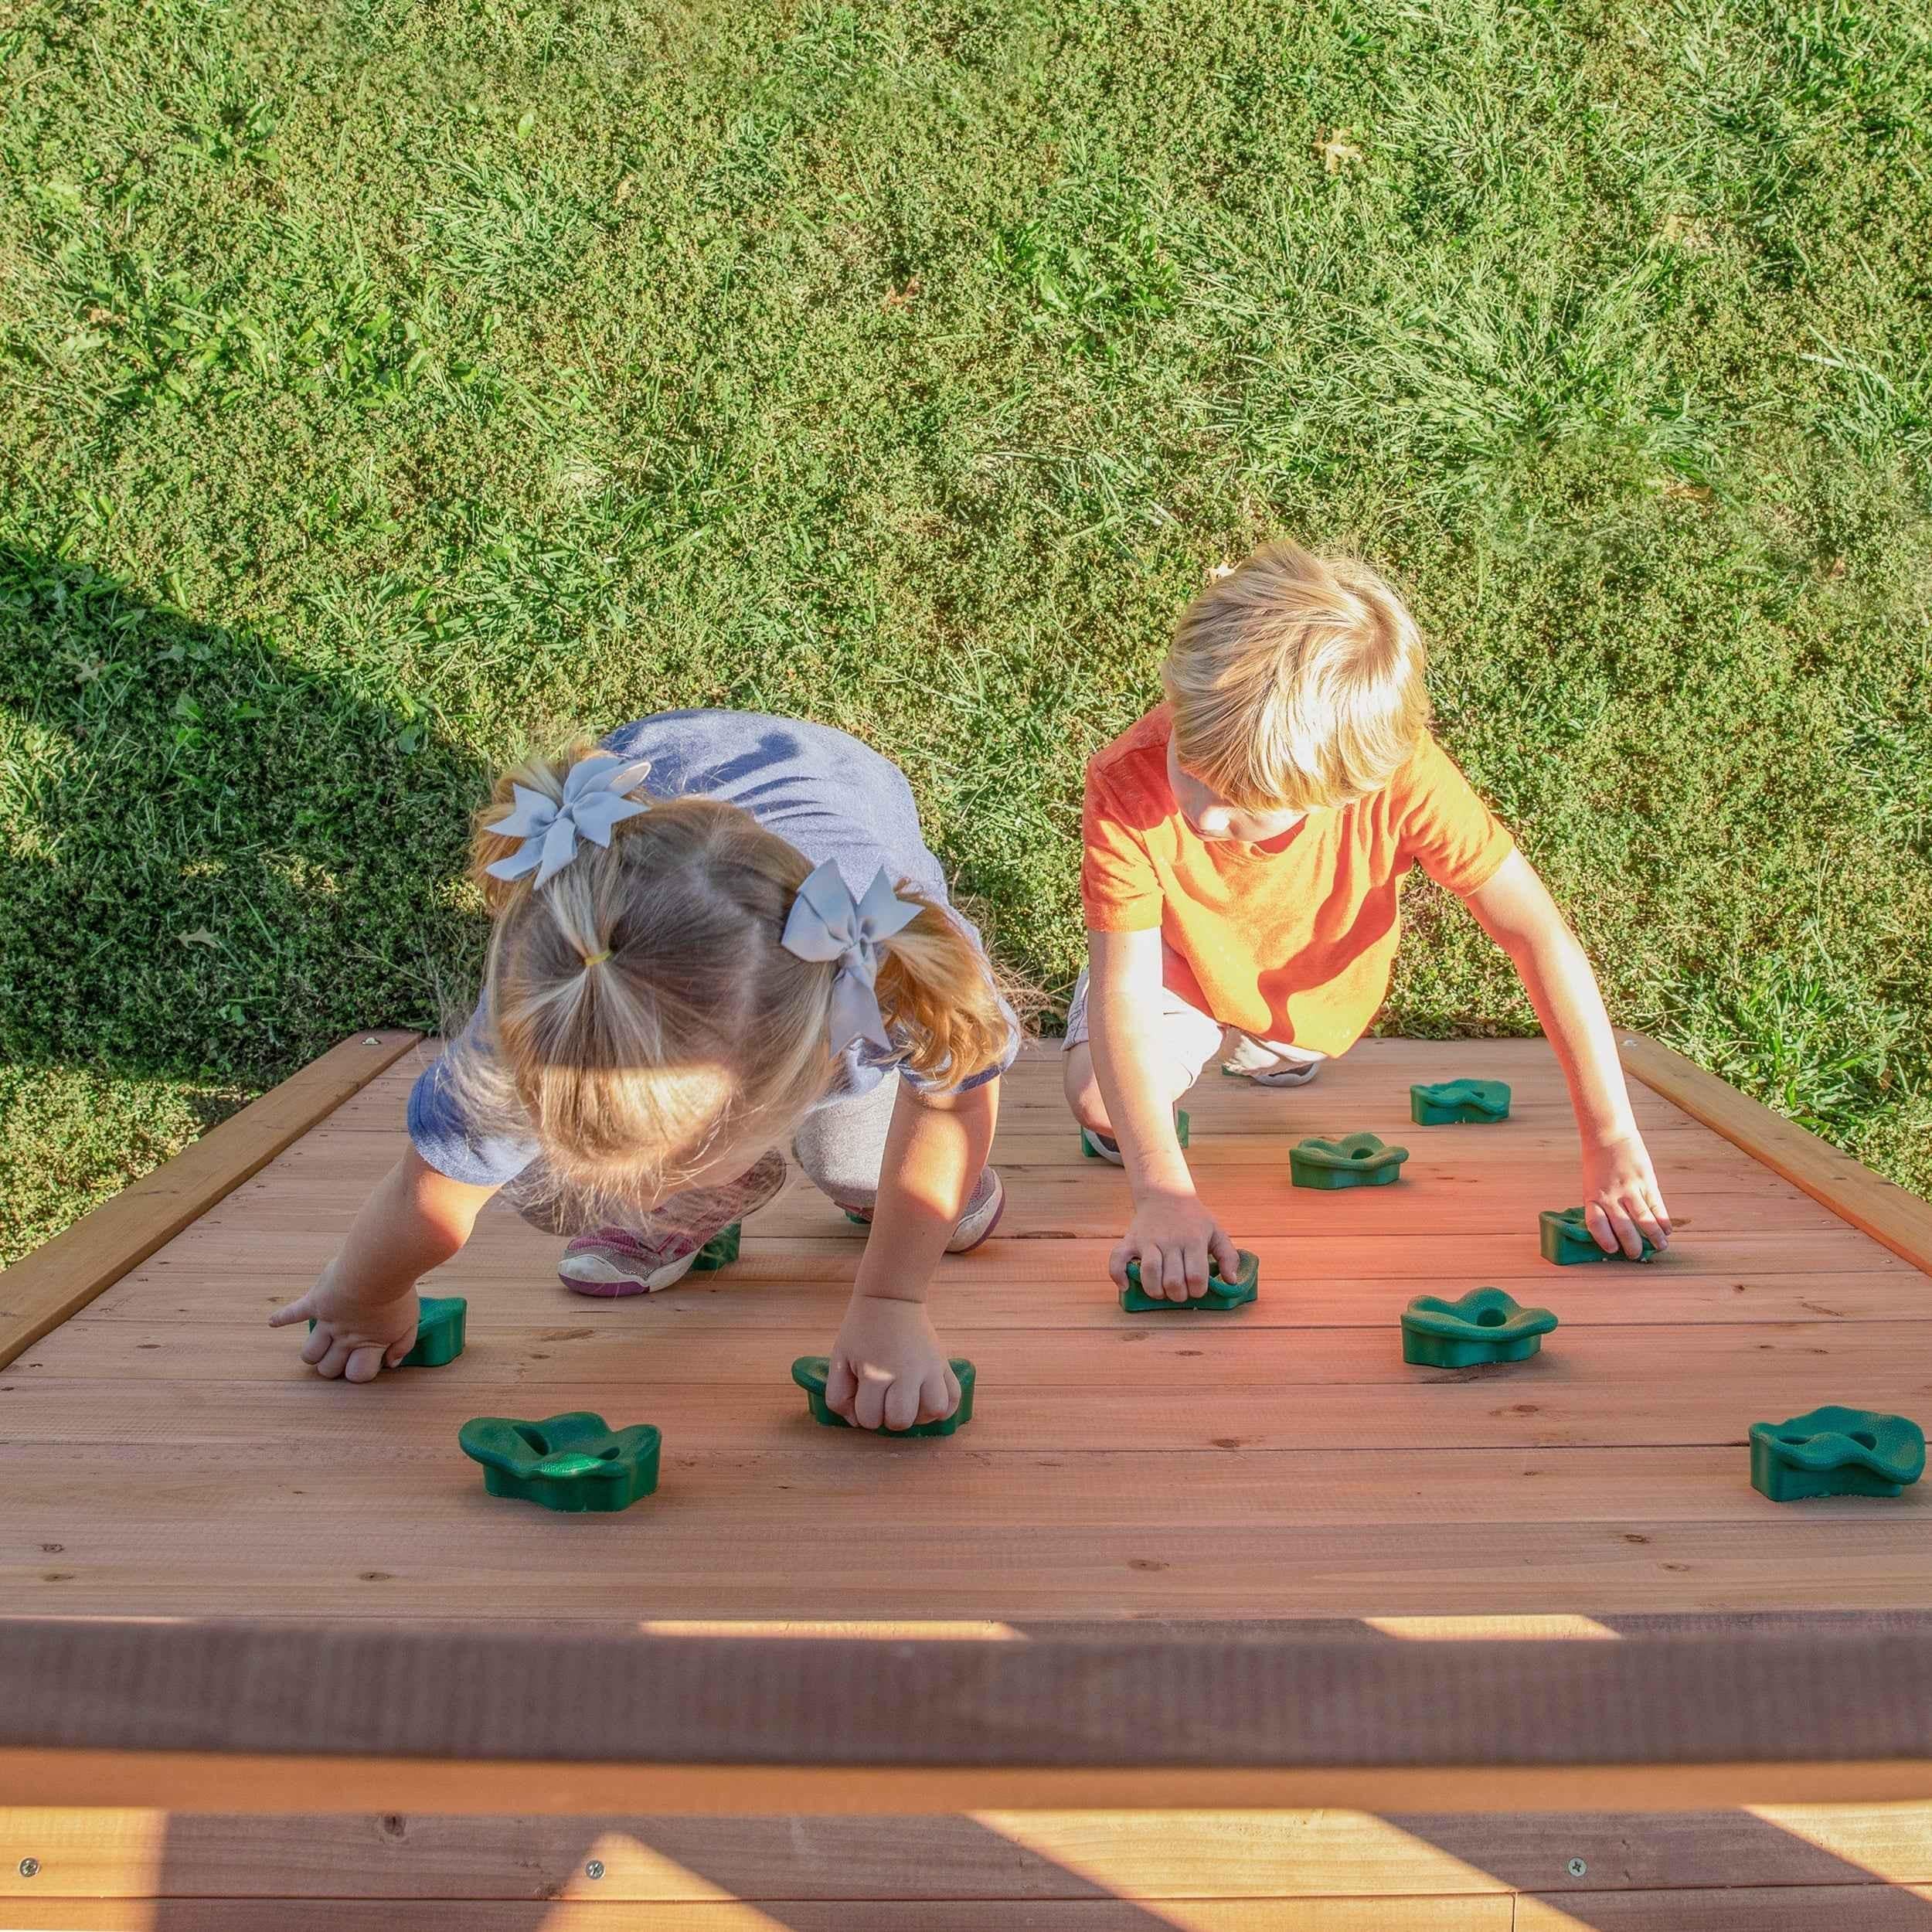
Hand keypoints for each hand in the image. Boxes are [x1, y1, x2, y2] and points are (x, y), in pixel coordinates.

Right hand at [269, 1264, 420, 1381]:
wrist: (376, 1269)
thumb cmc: (398, 1293)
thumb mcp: (410, 1321)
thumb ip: (403, 1344)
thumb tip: (391, 1364)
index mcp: (369, 1345)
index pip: (357, 1375)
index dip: (361, 1371)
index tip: (367, 1359)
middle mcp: (344, 1339)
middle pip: (329, 1369)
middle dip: (334, 1367)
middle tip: (340, 1355)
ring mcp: (327, 1323)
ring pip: (310, 1353)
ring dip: (313, 1353)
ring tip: (320, 1347)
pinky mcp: (315, 1304)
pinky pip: (293, 1313)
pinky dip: (281, 1318)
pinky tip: (273, 1322)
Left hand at [824, 1296, 959, 1431]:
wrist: (890, 1299)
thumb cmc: (861, 1331)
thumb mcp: (838, 1360)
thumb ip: (838, 1396)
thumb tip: (856, 1421)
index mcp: (876, 1373)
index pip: (870, 1419)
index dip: (863, 1414)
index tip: (863, 1395)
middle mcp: (906, 1373)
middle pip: (903, 1421)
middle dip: (890, 1419)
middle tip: (885, 1401)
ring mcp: (930, 1368)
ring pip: (934, 1411)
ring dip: (919, 1415)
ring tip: (909, 1402)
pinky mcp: (944, 1363)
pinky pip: (954, 1397)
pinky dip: (944, 1407)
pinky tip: (928, 1400)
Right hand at [1111, 1189, 1241, 1302]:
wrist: (1166, 1194)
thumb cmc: (1194, 1219)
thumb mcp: (1216, 1231)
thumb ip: (1228, 1256)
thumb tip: (1231, 1282)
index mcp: (1193, 1240)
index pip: (1195, 1276)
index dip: (1197, 1291)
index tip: (1197, 1290)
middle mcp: (1169, 1241)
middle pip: (1172, 1280)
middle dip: (1177, 1295)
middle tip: (1179, 1292)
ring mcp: (1147, 1240)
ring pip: (1148, 1272)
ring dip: (1154, 1290)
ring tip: (1160, 1292)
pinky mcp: (1130, 1240)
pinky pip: (1117, 1259)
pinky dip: (1118, 1276)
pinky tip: (1126, 1286)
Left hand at [1581, 1130, 1670, 1257]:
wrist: (1608, 1136)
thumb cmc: (1598, 1164)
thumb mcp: (1591, 1186)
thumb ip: (1602, 1206)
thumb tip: (1614, 1232)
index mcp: (1593, 1197)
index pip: (1596, 1225)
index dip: (1605, 1240)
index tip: (1613, 1250)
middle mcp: (1611, 1195)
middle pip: (1624, 1228)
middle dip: (1633, 1246)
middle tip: (1638, 1256)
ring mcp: (1630, 1189)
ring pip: (1645, 1220)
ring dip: (1654, 1237)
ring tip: (1660, 1247)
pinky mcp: (1646, 1181)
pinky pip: (1657, 1206)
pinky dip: (1664, 1221)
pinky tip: (1667, 1230)